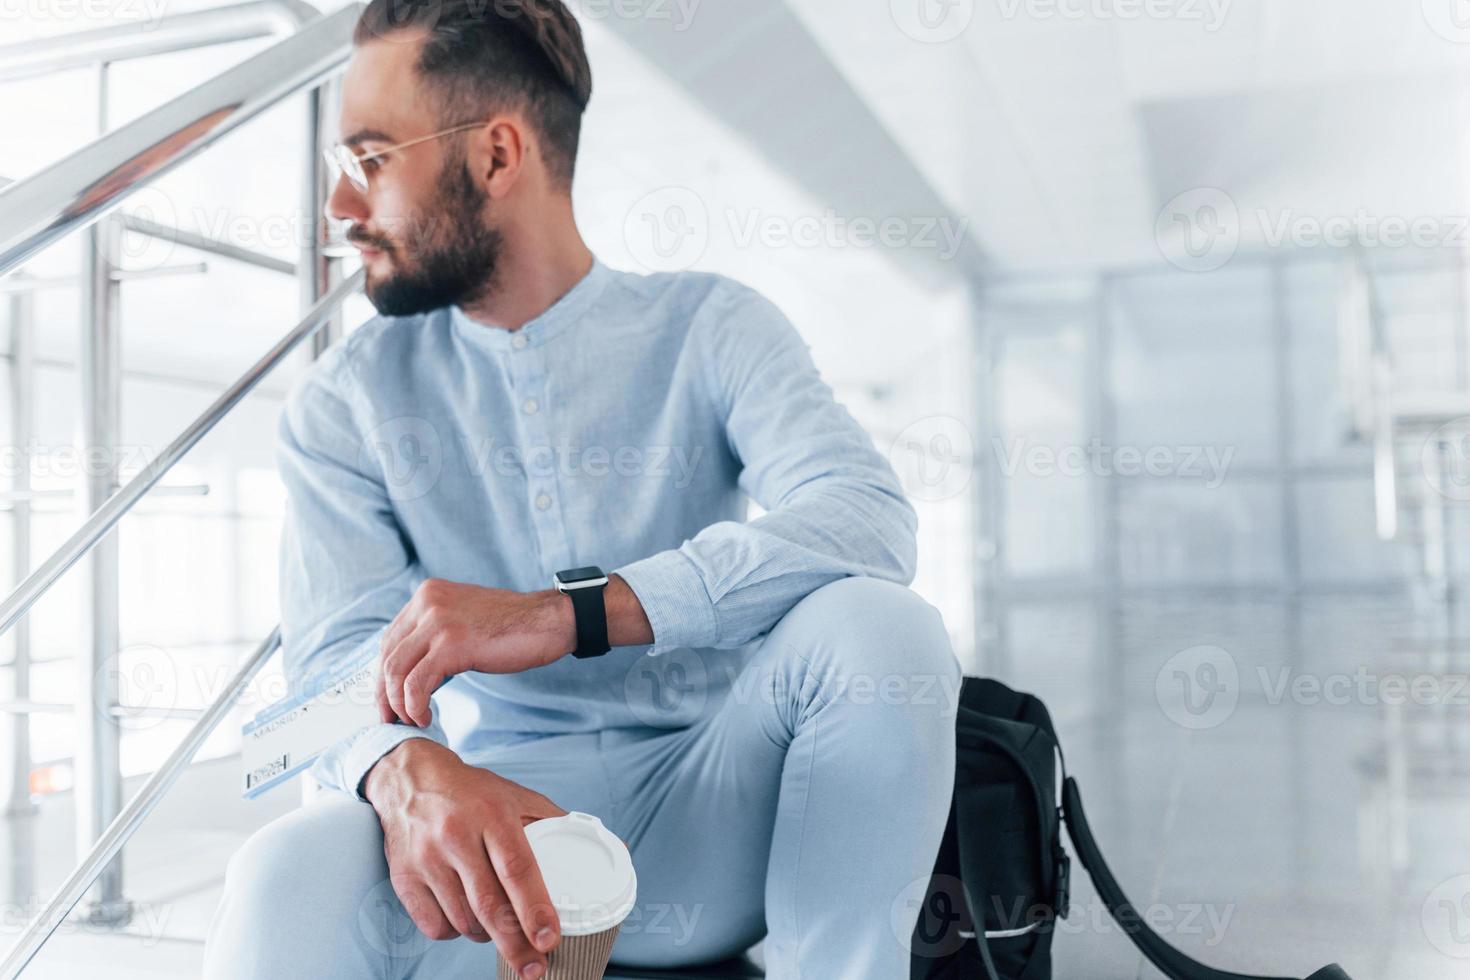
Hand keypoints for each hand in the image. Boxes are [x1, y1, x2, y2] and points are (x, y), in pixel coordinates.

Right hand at [364, 739, 568, 976]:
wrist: (411, 779)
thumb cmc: (475, 792)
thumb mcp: (517, 796)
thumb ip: (557, 823)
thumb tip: (615, 848)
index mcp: (492, 814)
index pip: (517, 868)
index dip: (535, 908)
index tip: (550, 938)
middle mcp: (457, 835)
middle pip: (489, 904)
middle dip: (515, 944)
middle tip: (535, 969)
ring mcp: (427, 858)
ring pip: (463, 919)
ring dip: (487, 937)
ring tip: (502, 933)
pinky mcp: (404, 877)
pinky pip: (434, 926)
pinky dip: (456, 932)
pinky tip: (467, 920)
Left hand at [378, 579, 574, 726]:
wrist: (547, 621)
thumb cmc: (511, 627)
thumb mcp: (462, 620)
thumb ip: (434, 634)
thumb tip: (410, 670)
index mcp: (426, 594)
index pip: (389, 640)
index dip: (383, 675)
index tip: (388, 700)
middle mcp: (426, 603)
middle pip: (386, 656)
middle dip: (384, 693)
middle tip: (391, 719)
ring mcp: (437, 622)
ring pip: (395, 671)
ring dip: (398, 703)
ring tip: (411, 720)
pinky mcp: (451, 644)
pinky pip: (416, 683)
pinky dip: (414, 706)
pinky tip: (425, 716)